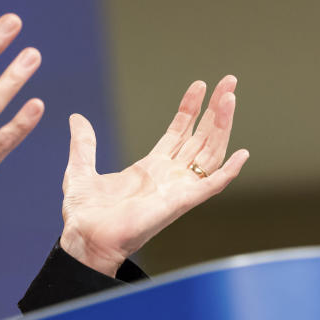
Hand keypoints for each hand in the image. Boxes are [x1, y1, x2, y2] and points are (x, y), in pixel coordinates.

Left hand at [59, 76, 249, 275]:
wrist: (84, 239)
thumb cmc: (84, 214)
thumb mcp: (80, 169)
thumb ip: (84, 143)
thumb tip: (76, 117)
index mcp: (150, 168)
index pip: (179, 132)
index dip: (190, 108)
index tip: (200, 85)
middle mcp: (169, 176)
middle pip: (200, 137)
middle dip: (215, 109)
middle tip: (228, 81)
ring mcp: (177, 189)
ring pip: (209, 152)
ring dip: (222, 126)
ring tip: (230, 98)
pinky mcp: (180, 203)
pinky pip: (212, 186)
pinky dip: (229, 171)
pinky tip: (242, 153)